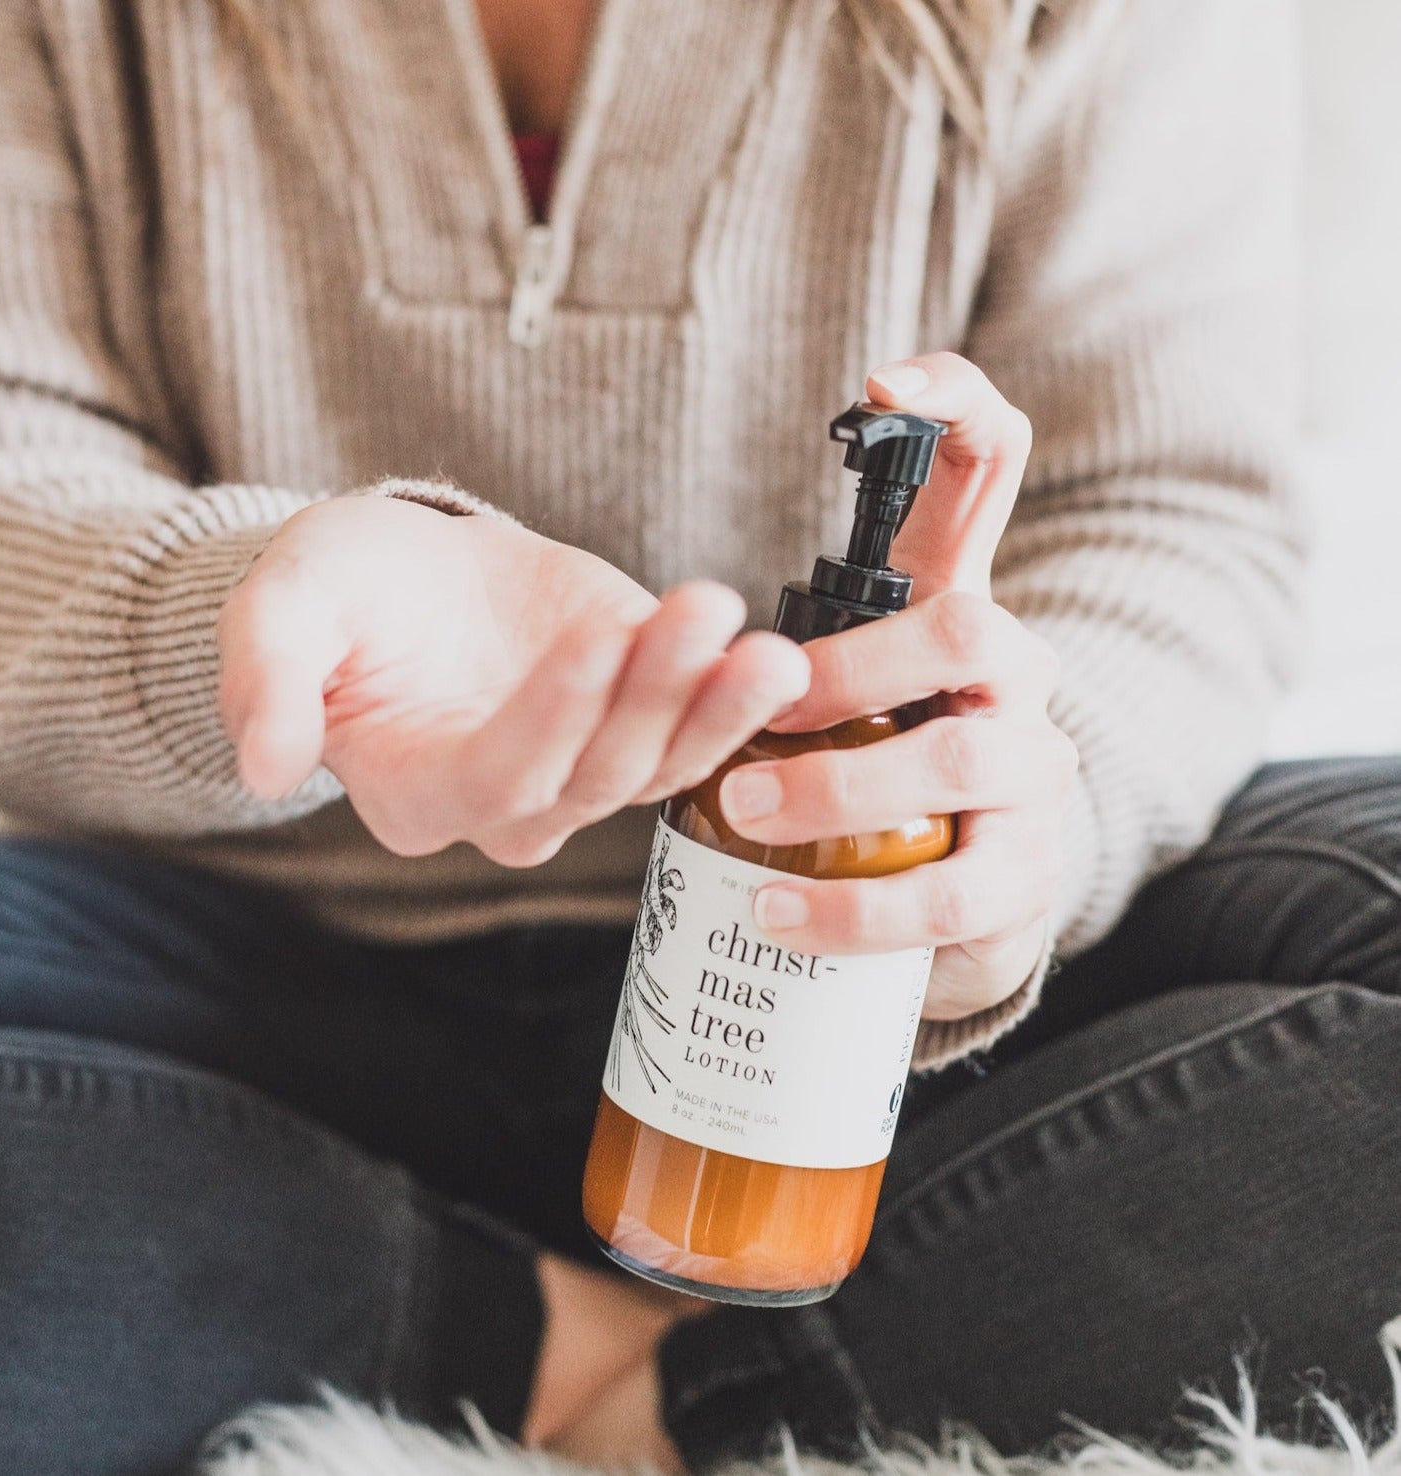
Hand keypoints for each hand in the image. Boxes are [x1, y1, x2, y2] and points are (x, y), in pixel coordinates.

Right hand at [217, 495, 809, 865]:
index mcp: (421, 791)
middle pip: (597, 772)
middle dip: (654, 695)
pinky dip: (738, 705)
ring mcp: (584, 769)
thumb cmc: (345, 592)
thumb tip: (263, 768)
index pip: (498, 773)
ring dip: (717, 708)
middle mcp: (511, 805)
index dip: (553, 714)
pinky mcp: (639, 721)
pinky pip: (698, 731)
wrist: (415, 575)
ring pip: (660, 762)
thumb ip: (268, 682)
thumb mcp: (284, 609)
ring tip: (765, 648)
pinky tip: (784, 663)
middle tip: (703, 609)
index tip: (600, 636)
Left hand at [717, 353, 1078, 1020]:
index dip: (957, 410)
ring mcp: (1033, 775)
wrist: (960, 903)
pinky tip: (778, 912)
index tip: (883, 385)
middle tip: (755, 713)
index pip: (992, 474)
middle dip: (847, 667)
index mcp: (959, 610)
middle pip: (964, 623)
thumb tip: (670, 610)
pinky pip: (950, 895)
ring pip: (959, 759)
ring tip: (742, 812)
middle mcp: (1018, 676)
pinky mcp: (1024, 878)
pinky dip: (853, 909)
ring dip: (837, 785)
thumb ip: (778, 643)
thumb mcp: (829, 696)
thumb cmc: (873, 777)